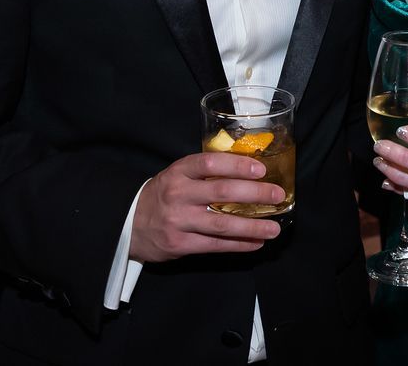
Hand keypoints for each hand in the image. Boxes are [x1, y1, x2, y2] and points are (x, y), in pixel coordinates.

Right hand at [128, 153, 283, 262]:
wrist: (130, 224)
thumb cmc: (162, 195)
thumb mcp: (177, 175)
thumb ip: (204, 173)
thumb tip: (247, 171)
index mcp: (179, 172)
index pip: (210, 163)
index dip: (237, 165)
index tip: (260, 169)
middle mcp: (178, 195)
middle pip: (222, 192)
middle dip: (255, 194)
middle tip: (277, 196)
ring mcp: (179, 221)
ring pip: (222, 224)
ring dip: (252, 226)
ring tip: (274, 228)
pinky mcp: (180, 244)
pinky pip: (215, 245)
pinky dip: (238, 244)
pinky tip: (255, 242)